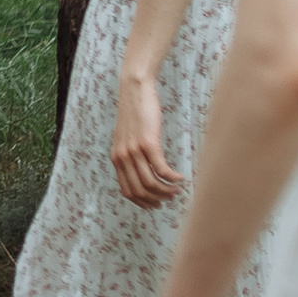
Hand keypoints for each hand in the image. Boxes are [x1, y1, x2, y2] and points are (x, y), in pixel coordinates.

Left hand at [110, 65, 179, 205]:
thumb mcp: (126, 138)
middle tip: (170, 198)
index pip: (127, 191)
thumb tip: (141, 172)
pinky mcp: (148, 143)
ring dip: (167, 191)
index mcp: (116, 159)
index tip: (155, 205)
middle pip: (140, 191)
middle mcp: (123, 158)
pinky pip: (162, 170)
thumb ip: (130, 155)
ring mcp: (135, 151)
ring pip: (152, 184)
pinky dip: (173, 178)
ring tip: (178, 189)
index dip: (143, 202)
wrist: (134, 91)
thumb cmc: (134, 113)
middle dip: (157, 200)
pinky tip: (181, 177)